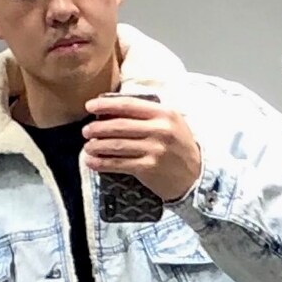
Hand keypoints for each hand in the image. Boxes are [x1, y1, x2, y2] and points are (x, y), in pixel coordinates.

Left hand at [84, 97, 202, 203]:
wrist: (195, 176)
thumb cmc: (180, 147)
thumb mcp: (172, 122)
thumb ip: (149, 113)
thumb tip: (116, 110)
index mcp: (164, 113)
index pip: (129, 105)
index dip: (106, 104)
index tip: (90, 105)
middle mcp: (160, 129)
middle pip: (120, 125)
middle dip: (98, 128)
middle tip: (86, 131)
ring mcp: (154, 149)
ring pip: (117, 145)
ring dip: (97, 146)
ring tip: (87, 147)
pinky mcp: (149, 168)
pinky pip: (120, 164)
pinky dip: (102, 163)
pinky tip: (92, 162)